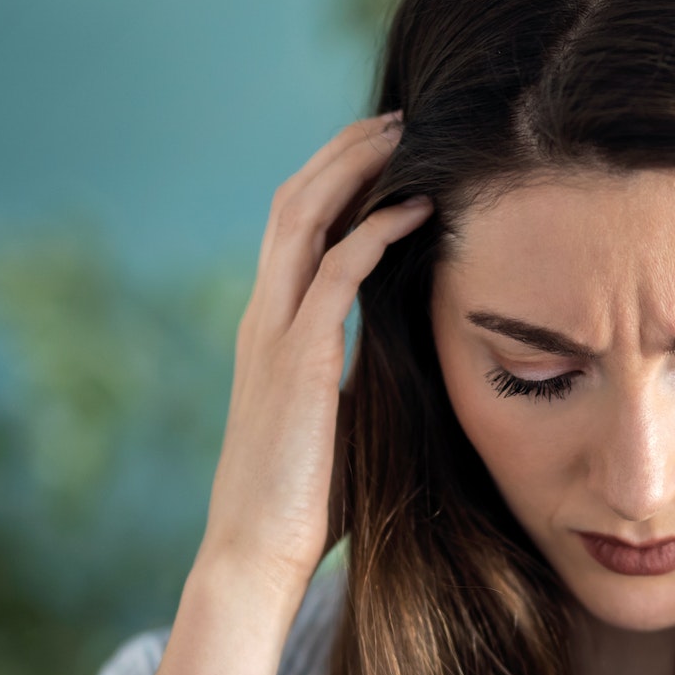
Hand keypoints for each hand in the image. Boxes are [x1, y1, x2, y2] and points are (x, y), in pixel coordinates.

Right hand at [195, 111, 432, 611]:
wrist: (256, 556)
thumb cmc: (308, 506)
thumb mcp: (345, 424)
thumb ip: (366, 380)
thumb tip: (418, 363)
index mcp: (270, 331)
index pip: (296, 228)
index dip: (335, 181)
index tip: (386, 153)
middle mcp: (263, 319)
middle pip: (293, 203)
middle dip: (344, 152)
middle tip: (397, 118)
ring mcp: (273, 336)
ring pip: (302, 219)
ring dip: (353, 169)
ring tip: (404, 136)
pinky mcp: (297, 362)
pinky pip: (335, 272)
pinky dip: (374, 232)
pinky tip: (416, 211)